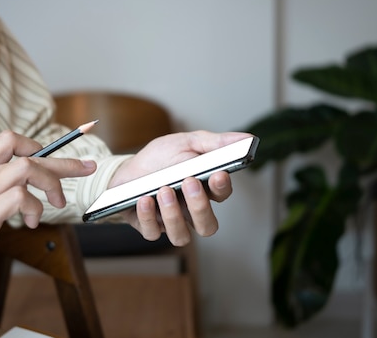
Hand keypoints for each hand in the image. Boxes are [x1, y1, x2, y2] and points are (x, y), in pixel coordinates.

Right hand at [0, 130, 96, 300]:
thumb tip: (23, 193)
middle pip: (27, 153)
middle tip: (86, 167)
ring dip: (52, 184)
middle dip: (63, 160)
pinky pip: (20, 197)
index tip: (58, 157)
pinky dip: (35, 208)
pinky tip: (31, 224)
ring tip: (57, 204)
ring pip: (27, 168)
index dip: (38, 144)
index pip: (9, 140)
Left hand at [110, 130, 250, 245]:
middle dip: (200, 206)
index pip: (222, 195)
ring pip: (181, 236)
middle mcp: (190, 210)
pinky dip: (148, 217)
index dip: (222, 187)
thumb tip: (248, 140)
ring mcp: (170, 222)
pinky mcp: (148, 227)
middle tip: (188, 182)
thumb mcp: (187, 142)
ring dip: (173, 215)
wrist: (127, 169)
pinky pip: (152, 232)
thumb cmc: (161, 158)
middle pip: (207, 225)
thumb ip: (216, 143)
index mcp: (204, 189)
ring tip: (163, 190)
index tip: (218, 174)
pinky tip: (144, 199)